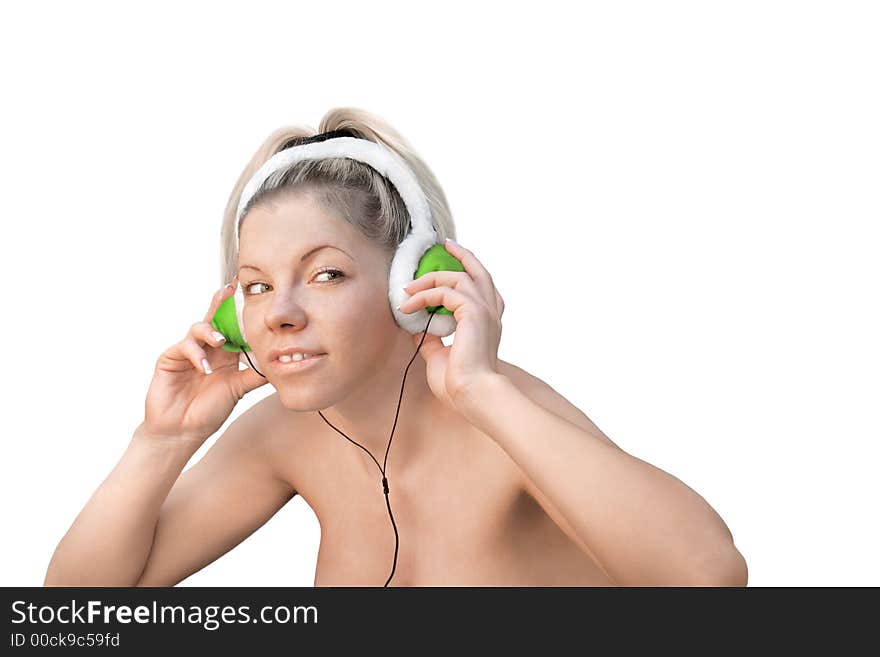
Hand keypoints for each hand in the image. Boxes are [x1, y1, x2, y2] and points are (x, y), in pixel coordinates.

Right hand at [142, 276, 267, 443]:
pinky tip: (204, 369)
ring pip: (199, 328)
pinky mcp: (170, 359)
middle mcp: (207, 349)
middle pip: (215, 319)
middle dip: (222, 303)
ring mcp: (188, 352)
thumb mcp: (237, 390)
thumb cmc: (208, 412)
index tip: (255, 298)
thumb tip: (280, 363)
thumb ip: (255, 375)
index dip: (242, 315)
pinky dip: (196, 354)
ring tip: (220, 341)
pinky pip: (184, 347)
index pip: (234, 329)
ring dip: (211, 332)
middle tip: (231, 289)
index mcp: (224, 354)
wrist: (181, 432)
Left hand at [399, 238, 503, 409]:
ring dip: (429, 280)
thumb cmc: (460, 382)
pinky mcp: (473, 311)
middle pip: (478, 272)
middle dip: (461, 255)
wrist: (472, 393)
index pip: (482, 287)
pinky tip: (408, 307)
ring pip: (457, 277)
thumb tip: (416, 328)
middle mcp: (490, 312)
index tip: (453, 255)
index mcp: (487, 322)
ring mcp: (484, 310)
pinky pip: (444, 292)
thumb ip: (431, 339)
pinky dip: (424, 296)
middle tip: (443, 246)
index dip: (469, 268)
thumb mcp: (439, 355)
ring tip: (407, 290)